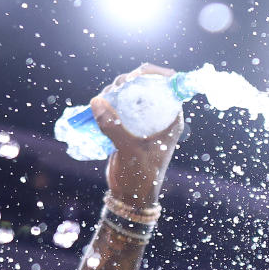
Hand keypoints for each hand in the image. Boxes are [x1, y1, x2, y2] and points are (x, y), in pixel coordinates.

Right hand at [91, 63, 183, 207]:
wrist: (131, 195)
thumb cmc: (141, 175)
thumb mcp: (130, 151)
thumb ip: (114, 127)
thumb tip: (97, 101)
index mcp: (170, 119)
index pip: (169, 86)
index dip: (154, 74)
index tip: (136, 74)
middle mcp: (158, 117)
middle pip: (144, 86)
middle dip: (128, 81)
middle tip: (114, 90)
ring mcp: (141, 121)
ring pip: (128, 94)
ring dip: (114, 92)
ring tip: (104, 101)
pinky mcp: (126, 126)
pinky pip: (117, 106)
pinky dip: (107, 102)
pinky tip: (98, 105)